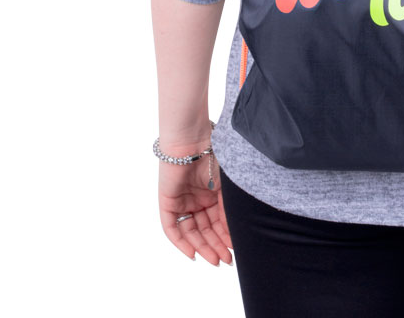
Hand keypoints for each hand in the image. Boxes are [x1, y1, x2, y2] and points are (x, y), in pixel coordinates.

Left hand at [158, 135, 233, 265]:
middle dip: (216, 246)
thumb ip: (228, 209)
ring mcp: (183, 202)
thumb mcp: (226, 186)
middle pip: (205, 230)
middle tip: (225, 261)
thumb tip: (235, 232)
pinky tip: (192, 253)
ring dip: (202, 247)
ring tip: (214, 259)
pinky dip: (181, 242)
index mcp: (213, 194)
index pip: (218, 222)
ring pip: (191, 232)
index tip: (235, 250)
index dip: (226, 237)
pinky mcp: (168, 203)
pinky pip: (172, 228)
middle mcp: (197, 200)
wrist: (193, 142)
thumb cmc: (214, 156)